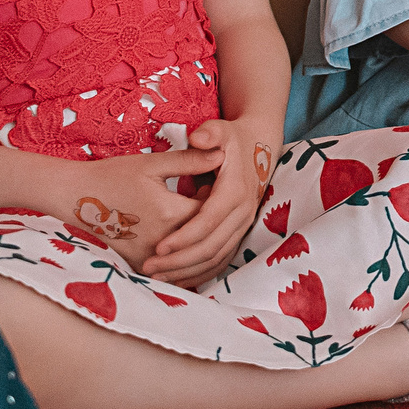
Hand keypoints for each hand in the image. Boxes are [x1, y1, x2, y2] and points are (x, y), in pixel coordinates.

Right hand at [46, 146, 221, 269]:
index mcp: (170, 213)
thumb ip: (190, 161)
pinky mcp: (138, 265)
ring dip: (197, 238)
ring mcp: (149, 257)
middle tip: (201, 197)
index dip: (214, 196)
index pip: (211, 211)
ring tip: (189, 215)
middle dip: (208, 218)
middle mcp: (163, 241)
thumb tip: (222, 154)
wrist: (75, 197)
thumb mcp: (153, 164)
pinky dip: (182, 256)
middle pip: (203, 235)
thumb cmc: (113, 175)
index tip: (207, 182)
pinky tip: (179, 236)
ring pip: (189, 256)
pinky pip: (171, 267)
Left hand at [142, 120, 272, 288]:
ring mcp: (243, 224)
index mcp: (235, 191)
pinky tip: (177, 279)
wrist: (259, 146)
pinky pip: (222, 260)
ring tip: (156, 277)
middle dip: (179, 261)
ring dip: (187, 271)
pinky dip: (201, 273)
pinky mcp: (239, 232)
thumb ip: (209, 133)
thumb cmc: (232, 139)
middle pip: (212, 247)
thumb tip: (199, 139)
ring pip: (217, 258)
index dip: (184, 237)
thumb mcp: (221, 130)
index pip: (208, 222)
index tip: (158, 248)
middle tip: (149, 267)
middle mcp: (243, 212)